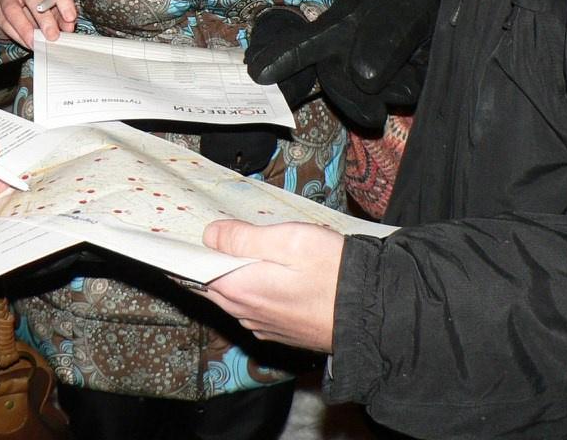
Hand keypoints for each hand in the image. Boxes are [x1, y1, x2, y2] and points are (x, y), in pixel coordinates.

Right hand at [0, 0, 77, 48]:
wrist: (7, 8)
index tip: (70, 17)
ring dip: (26, 28)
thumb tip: (69, 26)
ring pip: (13, 8)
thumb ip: (60, 15)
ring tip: (36, 42)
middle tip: (53, 35)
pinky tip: (28, 42)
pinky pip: (5, 22)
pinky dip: (17, 34)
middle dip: (44, 17)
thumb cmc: (33, 3)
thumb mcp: (50, 6)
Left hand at [198, 220, 343, 351]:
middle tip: (225, 236)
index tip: (199, 234)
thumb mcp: (289, 240)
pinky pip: (253, 309)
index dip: (196, 250)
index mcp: (240, 289)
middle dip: (214, 262)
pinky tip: (270, 276)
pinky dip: (253, 292)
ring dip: (234, 277)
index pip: (197, 271)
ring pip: (234, 297)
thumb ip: (244, 237)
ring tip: (249, 252)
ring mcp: (262, 325)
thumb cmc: (333, 273)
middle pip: (213, 285)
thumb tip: (210, 235)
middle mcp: (246, 313)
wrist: (370, 312)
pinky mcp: (279, 331)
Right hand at [246, 0, 447, 133]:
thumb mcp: (401, 7)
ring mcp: (366, 71)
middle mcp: (345, 51)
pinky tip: (419, 72)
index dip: (281, 59)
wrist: (445, 8)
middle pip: (335, 82)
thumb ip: (383, 36)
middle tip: (376, 117)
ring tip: (410, 76)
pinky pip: (397, 97)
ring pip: (365, 96)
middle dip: (353, 101)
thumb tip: (362, 75)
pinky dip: (412, 89)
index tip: (257, 73)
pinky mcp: (390, 85)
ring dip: (389, 94)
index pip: (304, 44)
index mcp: (337, 27)